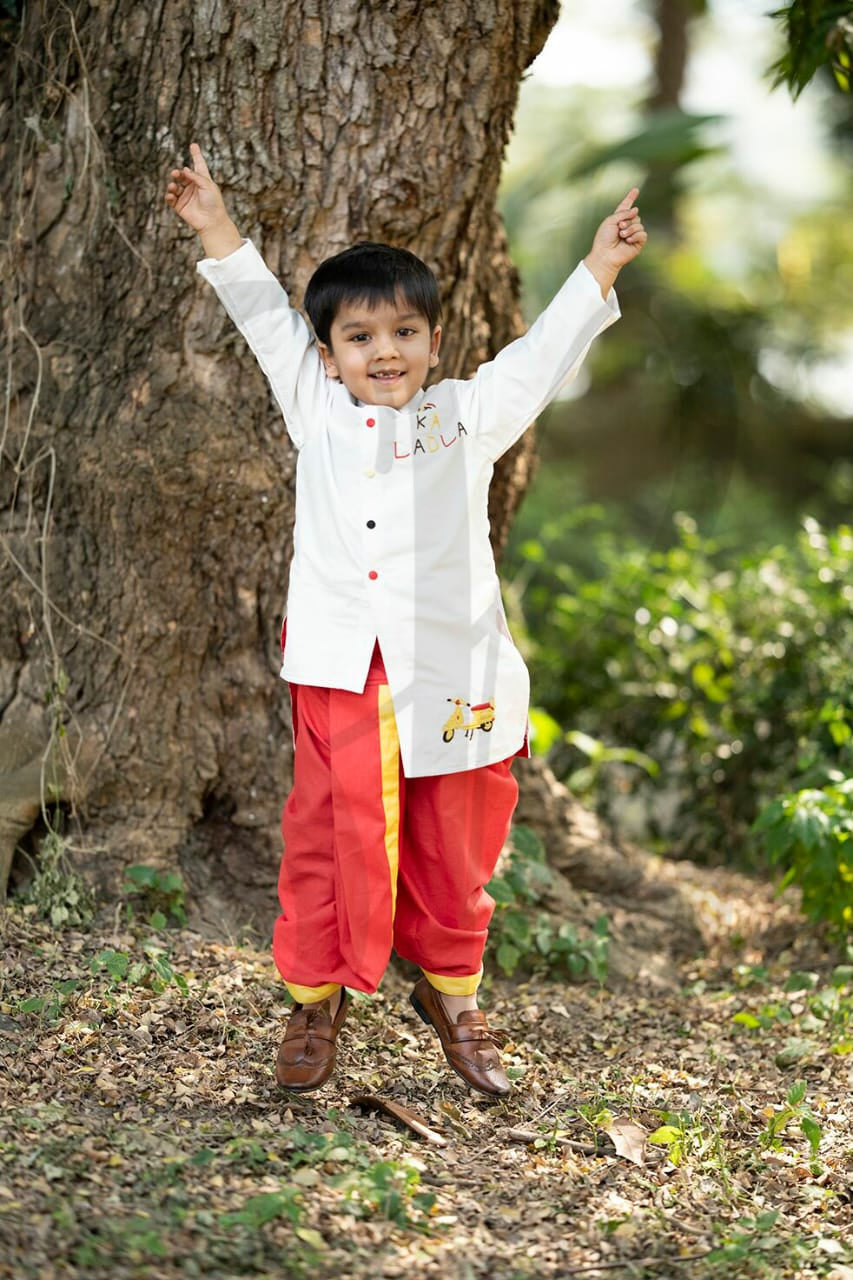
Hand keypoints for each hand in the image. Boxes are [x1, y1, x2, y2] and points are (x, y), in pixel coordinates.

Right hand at [165, 143, 241, 257]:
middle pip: (182, 175)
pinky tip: (171, 195)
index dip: (196, 155)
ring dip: (172, 185)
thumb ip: (196, 176)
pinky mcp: (180, 206)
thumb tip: (185, 169)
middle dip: (178, 173)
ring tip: (174, 187)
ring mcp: (186, 196)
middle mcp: (193, 187)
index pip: (198, 165)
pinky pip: (170, 198)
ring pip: (175, 186)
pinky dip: (169, 196)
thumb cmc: (214, 203)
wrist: (212, 222)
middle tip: (176, 173)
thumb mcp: (208, 186)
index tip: (193, 145)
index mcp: (203, 180)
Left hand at [584, 188, 647, 297]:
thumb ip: (623, 213)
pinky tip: (628, 240)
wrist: (605, 254)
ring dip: (630, 229)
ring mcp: (633, 234)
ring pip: (639, 224)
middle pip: (635, 215)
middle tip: (619, 228)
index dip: (630, 198)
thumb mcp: (610, 220)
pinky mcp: (638, 243)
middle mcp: (627, 225)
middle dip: (628, 220)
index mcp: (618, 219)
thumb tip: (636, 210)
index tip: (635, 190)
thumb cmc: (604, 239)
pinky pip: (643, 234)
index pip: (626, 206)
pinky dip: (635, 235)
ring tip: (621, 236)